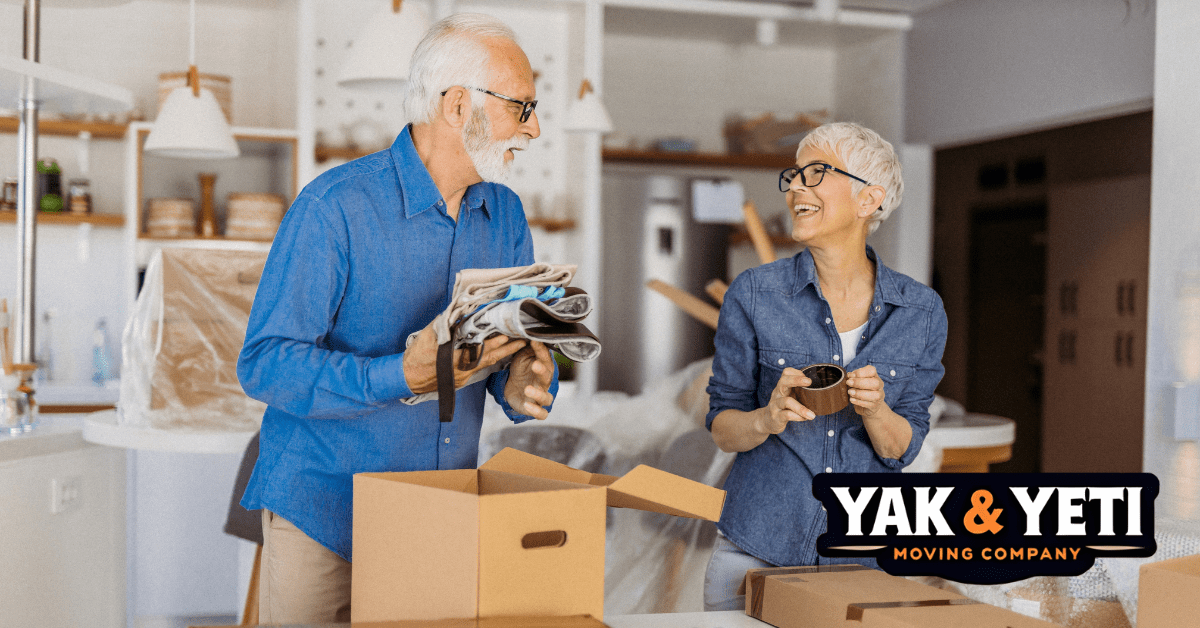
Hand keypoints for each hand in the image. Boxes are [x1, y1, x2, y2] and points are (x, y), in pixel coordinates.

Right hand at [403, 324, 527, 394]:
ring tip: (518, 345)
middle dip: (508, 349)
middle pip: (490, 358)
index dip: (495, 343)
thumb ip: (445, 324)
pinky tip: (500, 353)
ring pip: (487, 364)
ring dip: (503, 354)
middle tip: (524, 340)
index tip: (507, 335)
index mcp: (455, 360)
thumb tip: (459, 312)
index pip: (480, 351)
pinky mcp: (462, 379)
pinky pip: (480, 368)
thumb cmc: (416, 357)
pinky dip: (491, 359)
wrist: (407, 377)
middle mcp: (463, 370)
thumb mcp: (428, 336)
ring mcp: (464, 376)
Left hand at [504, 340, 555, 418]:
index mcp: (543, 367)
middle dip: (542, 371)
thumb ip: (529, 348)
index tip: (534, 342)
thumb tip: (530, 333)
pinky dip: (536, 411)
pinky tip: (527, 406)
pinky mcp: (535, 408)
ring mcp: (541, 396)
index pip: (545, 358)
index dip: (541, 351)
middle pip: (548, 377)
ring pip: (547, 398)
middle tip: (535, 365)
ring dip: (538, 394)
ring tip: (527, 389)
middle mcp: (545, 382)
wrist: (513, 388)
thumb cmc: (522, 370)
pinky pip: (542, 414)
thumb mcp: (523, 356)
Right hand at [756, 367, 815, 434]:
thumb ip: (801, 393)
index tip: (808, 379)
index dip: (797, 373)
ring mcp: (775, 404)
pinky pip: (786, 415)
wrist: (767, 421)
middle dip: (796, 380)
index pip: (786, 373)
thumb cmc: (783, 407)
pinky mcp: (775, 416)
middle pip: (783, 381)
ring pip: (786, 401)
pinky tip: (804, 419)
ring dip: (801, 408)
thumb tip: (823, 393)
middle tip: (809, 382)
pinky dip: (797, 417)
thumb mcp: (790, 396)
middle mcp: (777, 393)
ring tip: (812, 415)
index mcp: (782, 386)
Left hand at [846, 365, 887, 418]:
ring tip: (850, 392)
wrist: (868, 405)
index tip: (850, 375)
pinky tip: (852, 399)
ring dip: (859, 393)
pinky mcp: (875, 405)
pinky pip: (869, 404)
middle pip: (875, 382)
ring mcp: (879, 396)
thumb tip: (849, 376)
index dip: (860, 372)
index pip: (872, 371)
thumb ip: (854, 377)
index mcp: (875, 376)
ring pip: (875, 395)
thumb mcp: (857, 381)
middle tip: (848, 383)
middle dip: (859, 382)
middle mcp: (879, 385)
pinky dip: (858, 402)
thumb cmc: (861, 390)